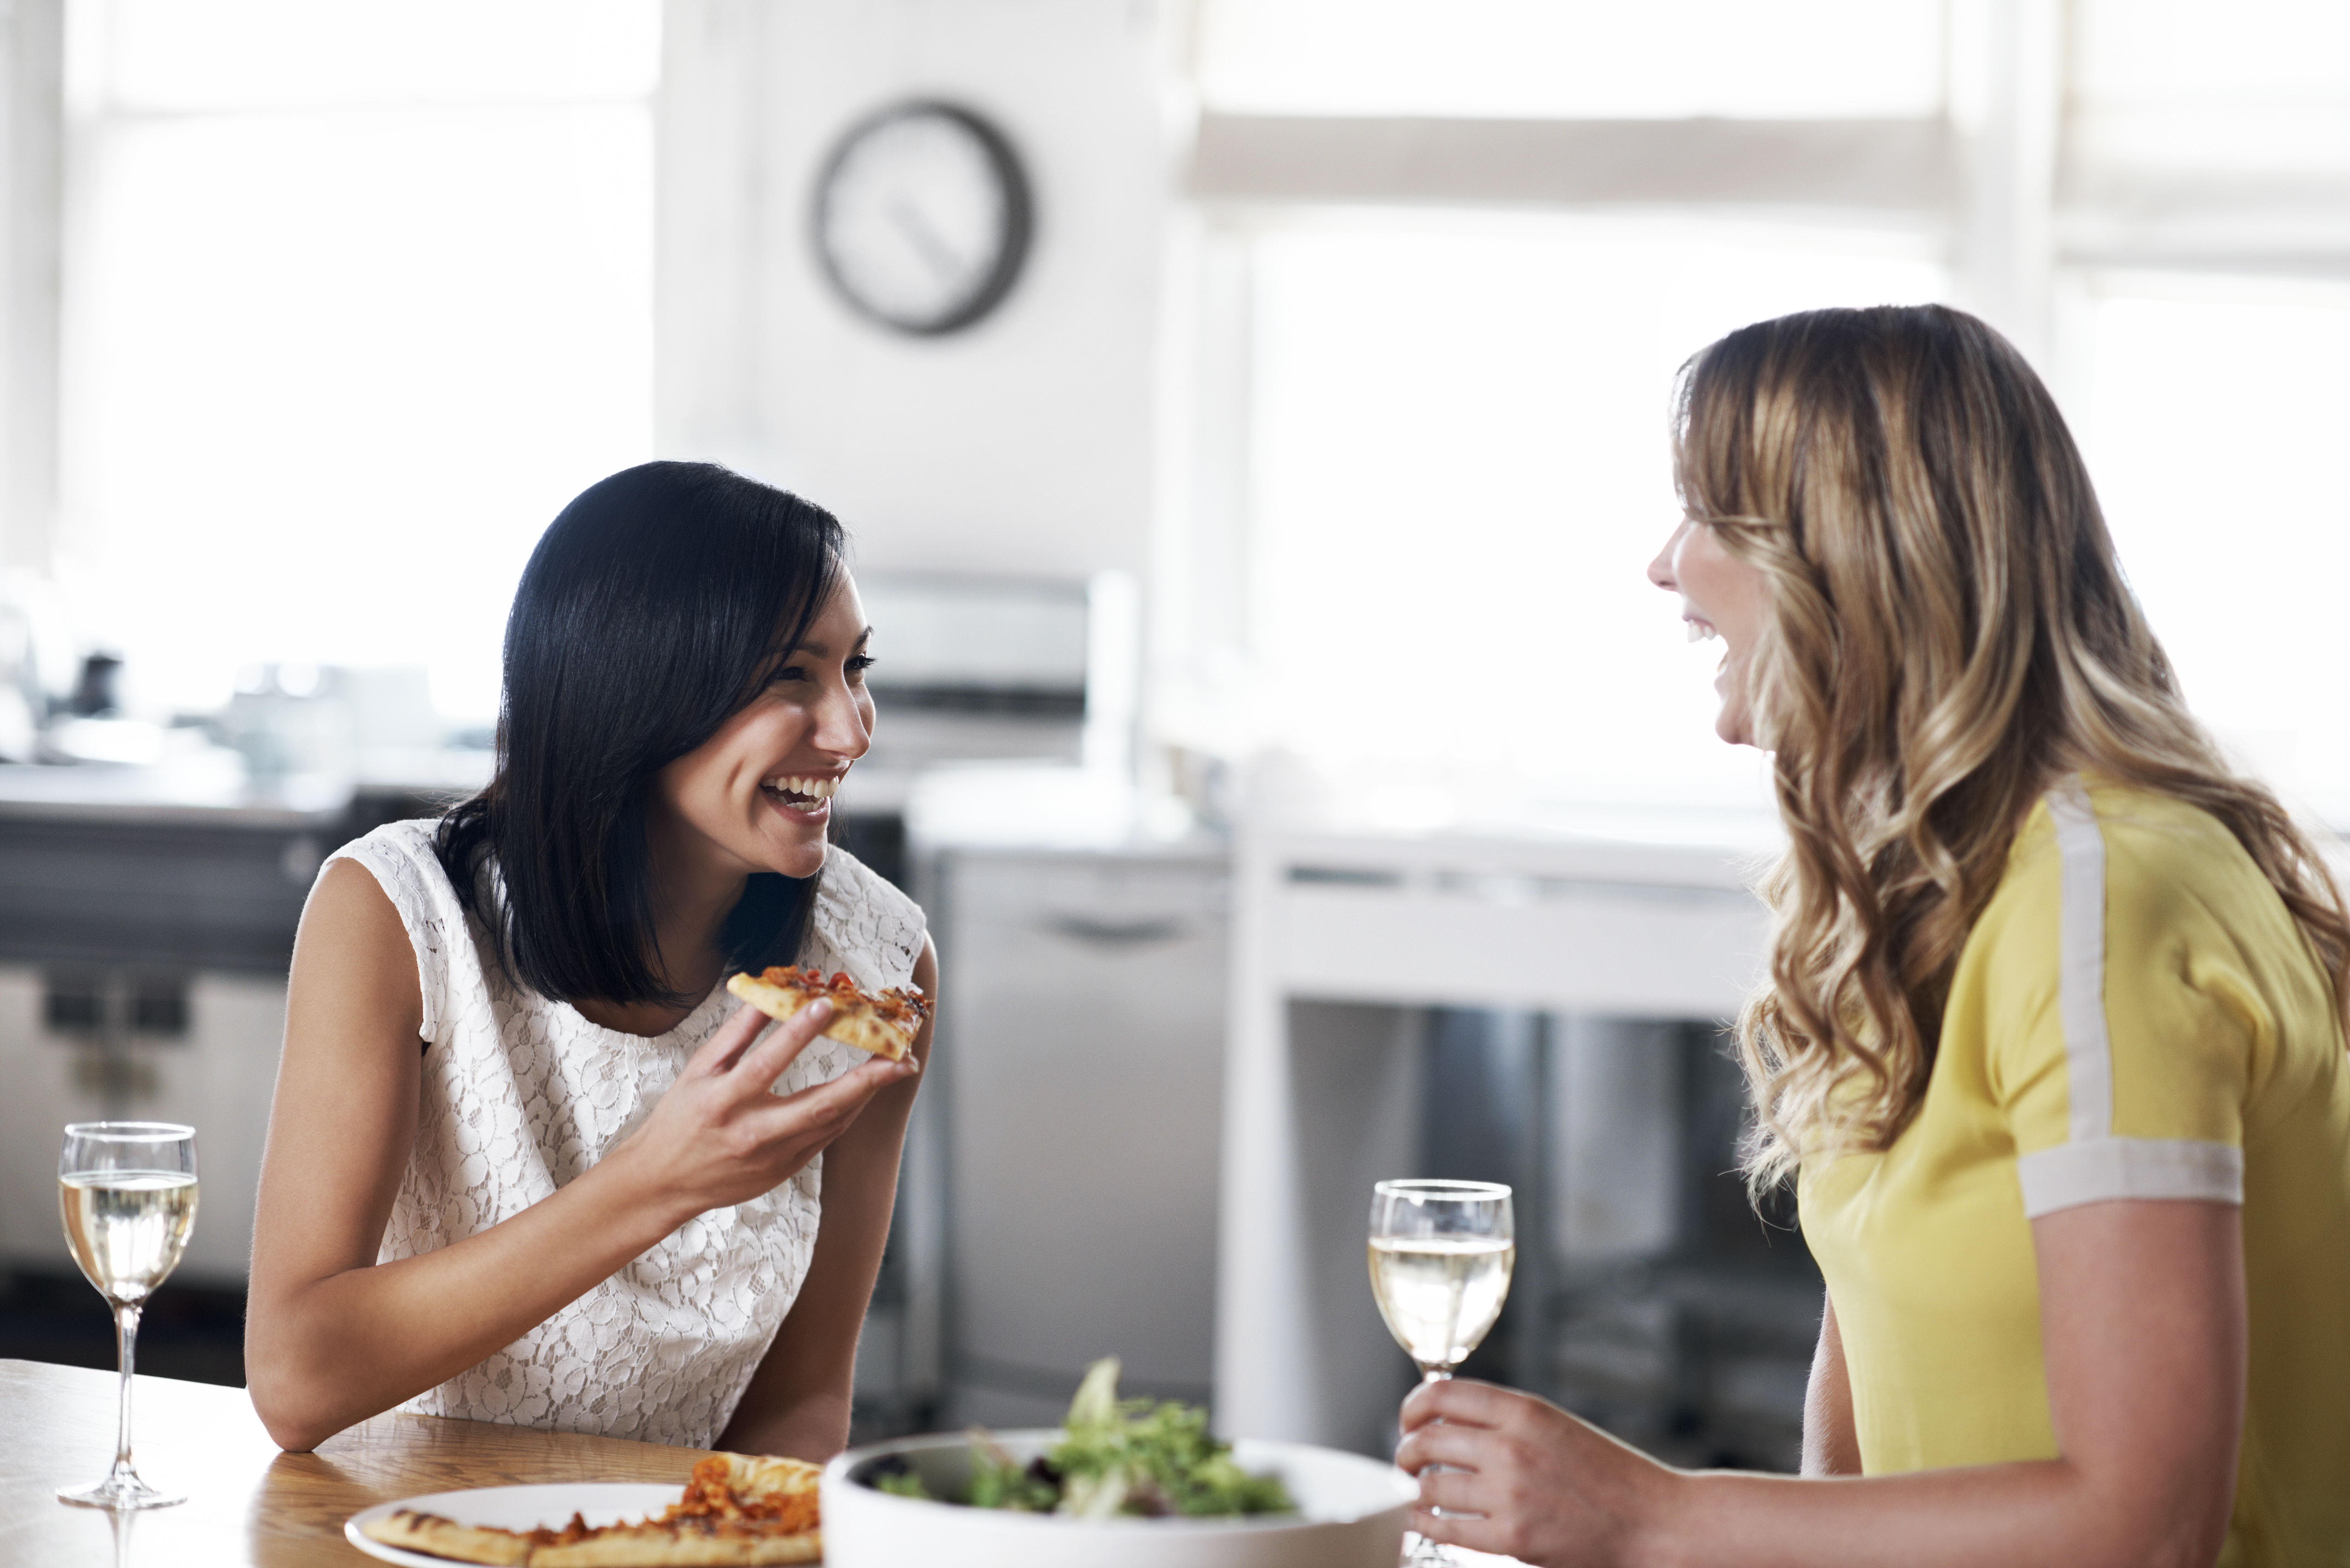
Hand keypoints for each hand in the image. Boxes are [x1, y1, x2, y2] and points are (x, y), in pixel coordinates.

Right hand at [611, 997, 917, 1225]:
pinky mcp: (783, 1172)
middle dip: (865, 1082)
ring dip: (866, 1096)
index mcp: (723, 1102)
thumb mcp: (697, 1071)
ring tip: (895, 1069)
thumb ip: (734, 1035)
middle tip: (900, 1059)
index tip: (826, 1005)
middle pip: (818, 1107)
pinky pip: (824, 1139)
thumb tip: (765, 996)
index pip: (766, 1064)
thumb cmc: (680, 1119)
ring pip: (830, 1125)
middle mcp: (752, 1134)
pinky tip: (865, 1093)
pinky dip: (847, 1113)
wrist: (664, 1183)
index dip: (796, 1034)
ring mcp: (771, 1159)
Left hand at [1395, 1378, 1678, 1567]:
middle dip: (1406, 1451)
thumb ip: (1503, 1419)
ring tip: (1417, 1491)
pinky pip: (1445, 1527)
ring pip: (1430, 1485)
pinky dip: (1424, 1522)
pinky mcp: (1512, 1537)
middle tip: (1405, 1461)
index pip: (1442, 1395)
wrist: (1653, 1522)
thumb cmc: (1608, 1474)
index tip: (1408, 1420)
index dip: (1413, 1407)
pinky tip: (1423, 1520)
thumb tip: (1446, 1417)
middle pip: (1427, 1440)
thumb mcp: (1555, 1425)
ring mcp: (1510, 1494)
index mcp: (1524, 1411)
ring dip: (1414, 1488)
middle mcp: (1511, 1447)